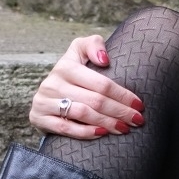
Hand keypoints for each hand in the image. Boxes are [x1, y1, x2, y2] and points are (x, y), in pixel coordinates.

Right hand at [29, 35, 144, 139]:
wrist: (48, 93)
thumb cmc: (73, 73)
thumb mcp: (80, 51)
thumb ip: (93, 44)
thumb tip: (104, 59)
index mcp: (66, 65)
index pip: (101, 83)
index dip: (122, 95)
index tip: (139, 105)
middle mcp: (53, 82)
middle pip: (95, 100)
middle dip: (120, 112)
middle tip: (137, 120)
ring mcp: (44, 101)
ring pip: (82, 114)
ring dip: (107, 123)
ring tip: (124, 128)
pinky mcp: (39, 117)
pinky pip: (65, 128)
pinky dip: (85, 132)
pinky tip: (102, 134)